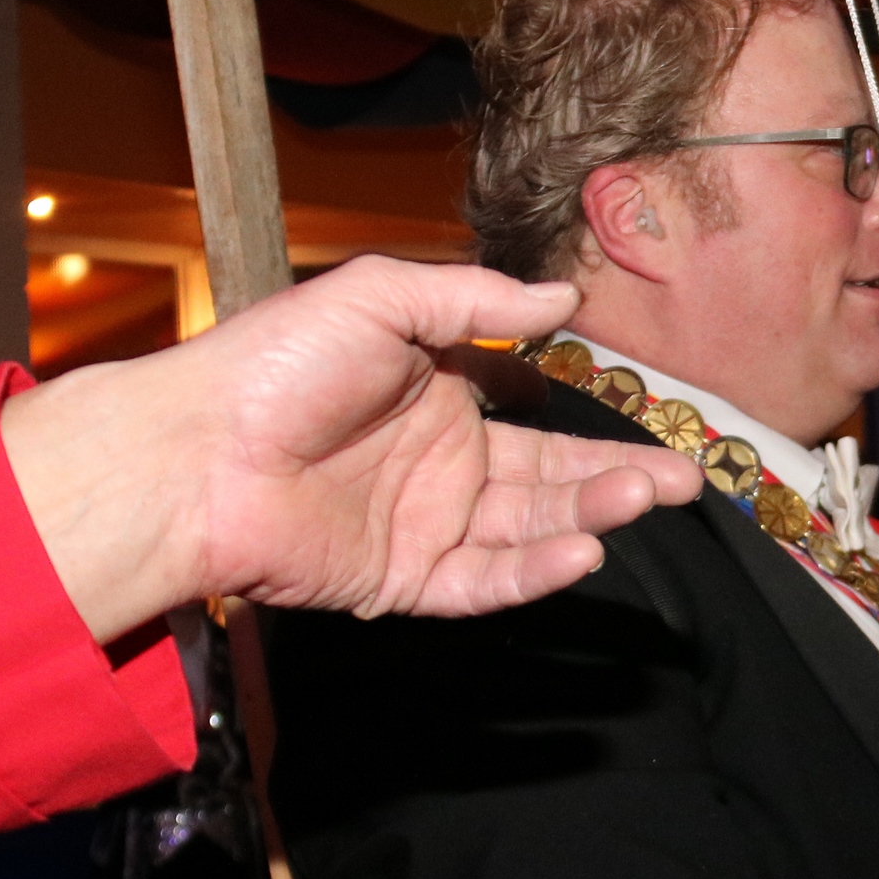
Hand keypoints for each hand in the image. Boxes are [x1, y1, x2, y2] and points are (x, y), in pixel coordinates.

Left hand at [2, 256, 706, 639]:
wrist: (195, 452)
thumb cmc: (273, 364)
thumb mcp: (379, 298)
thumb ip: (476, 301)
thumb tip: (564, 297)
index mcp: (440, 395)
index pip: (538, 417)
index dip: (597, 426)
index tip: (659, 426)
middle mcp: (441, 464)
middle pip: (551, 479)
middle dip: (618, 478)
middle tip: (682, 479)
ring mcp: (424, 526)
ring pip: (529, 530)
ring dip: (589, 516)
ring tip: (643, 500)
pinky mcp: (401, 580)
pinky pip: (483, 582)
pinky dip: (534, 572)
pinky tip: (581, 550)